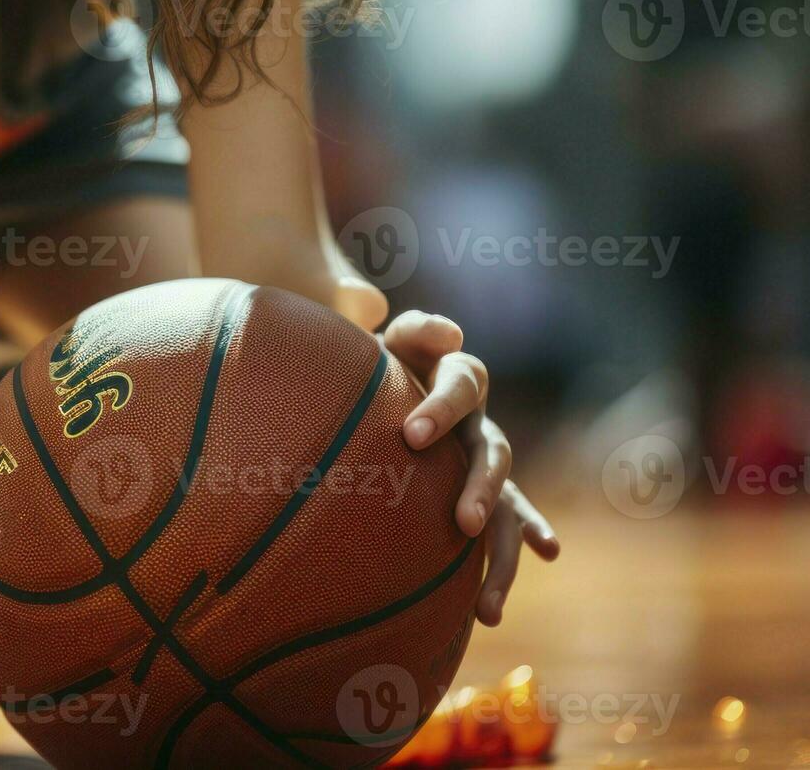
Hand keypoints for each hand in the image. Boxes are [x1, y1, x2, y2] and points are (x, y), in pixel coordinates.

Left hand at [382, 310, 560, 626]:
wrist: (379, 378)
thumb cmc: (381, 360)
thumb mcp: (394, 339)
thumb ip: (418, 329)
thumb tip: (450, 333)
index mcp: (458, 378)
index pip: (461, 385)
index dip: (441, 407)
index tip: (410, 434)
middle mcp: (479, 420)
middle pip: (493, 452)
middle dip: (481, 488)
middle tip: (464, 522)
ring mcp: (482, 457)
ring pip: (506, 501)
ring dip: (503, 547)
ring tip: (491, 598)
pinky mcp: (480, 486)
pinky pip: (510, 515)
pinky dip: (526, 534)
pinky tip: (549, 555)